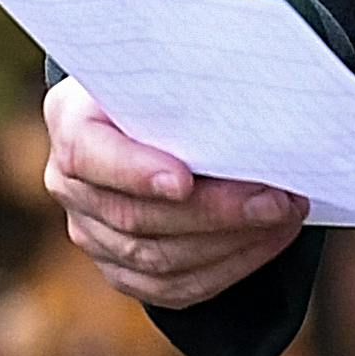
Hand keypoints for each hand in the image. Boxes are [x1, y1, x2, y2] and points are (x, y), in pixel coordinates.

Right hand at [44, 80, 306, 314]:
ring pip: (157, 260)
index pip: (88, 155)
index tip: (184, 181)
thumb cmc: (162, 83)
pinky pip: (173, 288)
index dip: (135, 172)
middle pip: (136, 217)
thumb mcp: (163, 66)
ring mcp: (92, 234)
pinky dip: (227, 268)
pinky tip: (266, 242)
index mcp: (71, 123)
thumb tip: (250, 107)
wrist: (146, 114)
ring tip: (283, 215)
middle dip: (214, 212)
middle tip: (277, 200)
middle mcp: (71, 186)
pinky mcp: (121, 271)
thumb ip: (187, 87)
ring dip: (231, 242)